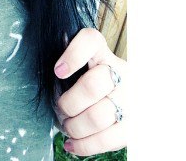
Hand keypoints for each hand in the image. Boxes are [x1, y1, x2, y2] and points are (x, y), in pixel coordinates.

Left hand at [53, 27, 125, 155]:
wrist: (126, 96)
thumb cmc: (89, 80)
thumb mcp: (80, 67)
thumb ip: (68, 68)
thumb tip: (52, 79)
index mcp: (102, 52)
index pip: (91, 40)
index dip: (74, 55)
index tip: (58, 71)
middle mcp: (120, 72)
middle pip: (92, 86)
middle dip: (68, 103)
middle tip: (60, 109)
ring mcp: (129, 99)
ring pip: (97, 117)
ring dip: (75, 127)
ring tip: (68, 126)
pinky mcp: (132, 126)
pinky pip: (108, 141)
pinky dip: (84, 145)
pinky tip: (72, 144)